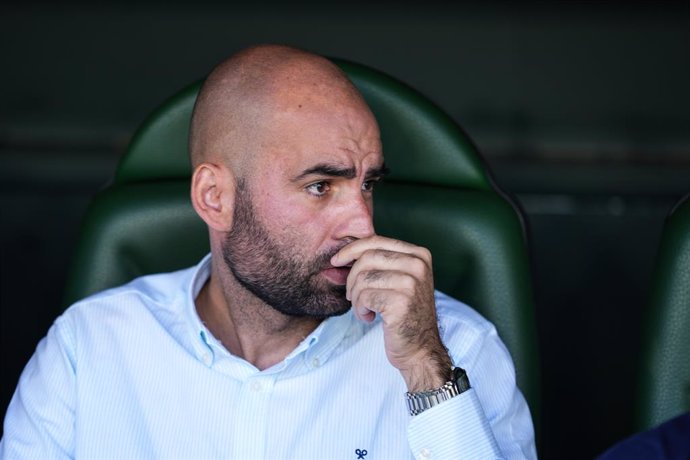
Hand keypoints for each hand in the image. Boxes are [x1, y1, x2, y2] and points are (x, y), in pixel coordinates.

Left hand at [331, 235, 452, 391]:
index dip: (351, 250)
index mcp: (419, 255)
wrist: (420, 349)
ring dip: (355, 298)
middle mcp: (418, 265)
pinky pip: (364, 297)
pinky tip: (369, 318)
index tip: (336, 261)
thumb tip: (344, 253)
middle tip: (353, 297)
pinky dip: (360, 310)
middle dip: (352, 279)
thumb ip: (381, 263)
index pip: (376, 241)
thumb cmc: (404, 315)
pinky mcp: (401, 302)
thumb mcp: (400, 280)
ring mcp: (412, 283)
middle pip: (366, 259)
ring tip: (365, 310)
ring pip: (362, 279)